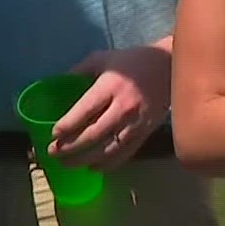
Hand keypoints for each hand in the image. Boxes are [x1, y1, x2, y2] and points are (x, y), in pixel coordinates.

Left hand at [50, 45, 171, 170]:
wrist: (170, 67)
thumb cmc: (133, 61)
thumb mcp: (104, 58)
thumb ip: (81, 70)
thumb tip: (60, 83)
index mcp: (110, 86)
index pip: (85, 111)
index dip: (67, 125)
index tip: (54, 134)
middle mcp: (123, 107)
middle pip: (93, 134)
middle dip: (70, 147)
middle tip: (54, 152)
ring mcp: (136, 123)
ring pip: (107, 149)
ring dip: (84, 160)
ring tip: (67, 164)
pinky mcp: (145, 132)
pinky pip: (124, 154)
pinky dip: (107, 164)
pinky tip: (93, 167)